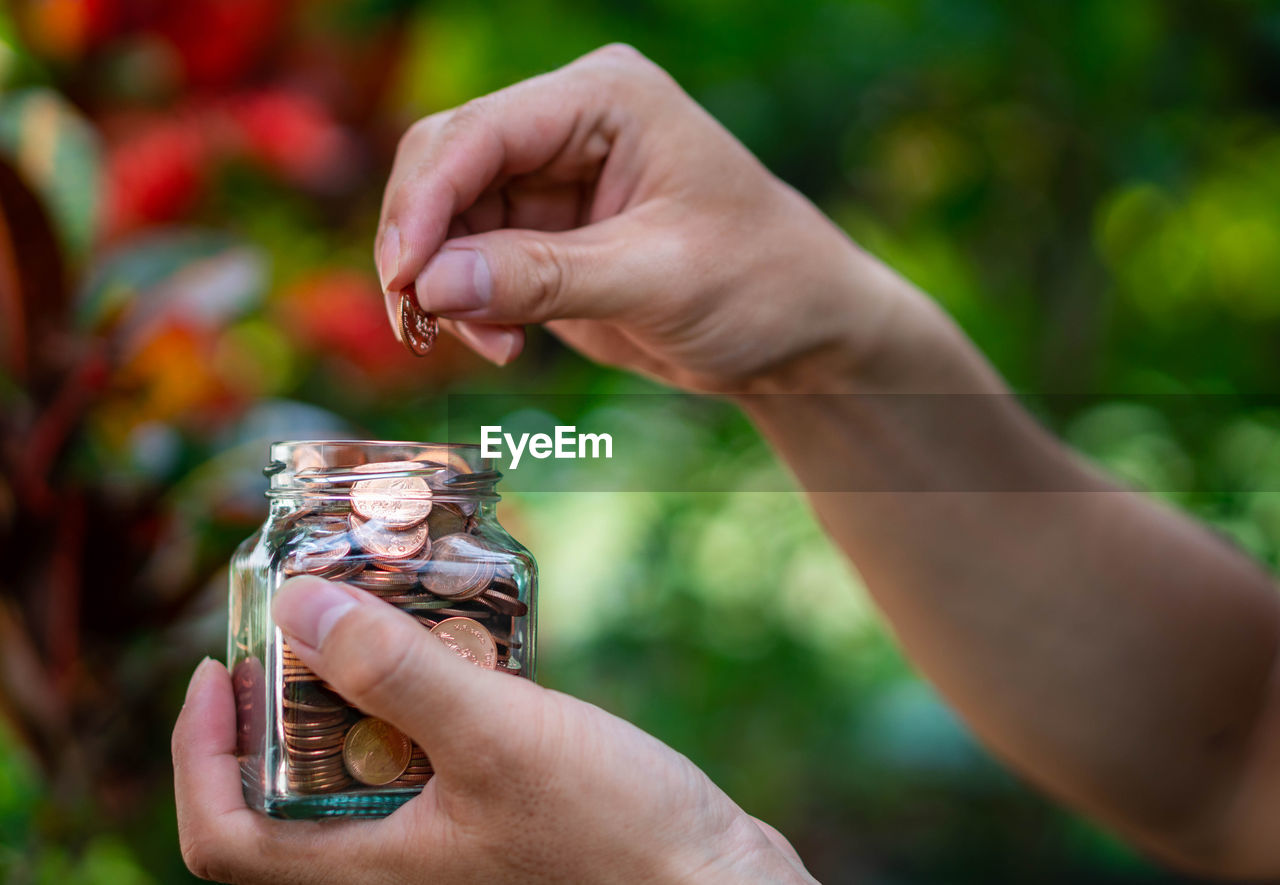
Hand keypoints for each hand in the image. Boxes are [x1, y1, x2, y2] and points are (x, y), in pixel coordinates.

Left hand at [173, 576, 814, 883]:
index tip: (216, 666)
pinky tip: (460, 649)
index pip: (225, 839)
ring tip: (379, 615)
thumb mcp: (498, 737)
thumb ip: (397, 674)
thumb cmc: (613, 831)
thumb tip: (297, 607)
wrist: (714, 881)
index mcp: (370, 867)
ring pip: (357, 767)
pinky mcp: (490, 819)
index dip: (198, 755)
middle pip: (284, 791)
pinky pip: (421, 758)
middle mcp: (394, 864)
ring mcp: (443, 844)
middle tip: (302, 617)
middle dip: (278, 699)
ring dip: (352, 692)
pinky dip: (418, 703)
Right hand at [376, 43, 913, 392]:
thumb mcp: (657, 278)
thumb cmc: (758, 282)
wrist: (799, 333)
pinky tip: (503, 343)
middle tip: (419, 318)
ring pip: (447, 219)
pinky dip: (468, 306)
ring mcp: (551, 180)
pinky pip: (470, 262)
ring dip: (445, 285)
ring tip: (488, 343)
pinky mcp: (544, 236)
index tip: (404, 275)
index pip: (482, 131)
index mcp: (605, 99)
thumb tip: (431, 284)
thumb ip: (544, 278)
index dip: (426, 200)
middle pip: (446, 163)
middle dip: (423, 242)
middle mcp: (569, 125)